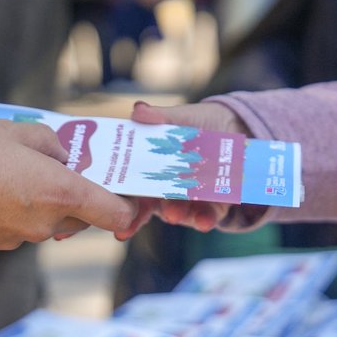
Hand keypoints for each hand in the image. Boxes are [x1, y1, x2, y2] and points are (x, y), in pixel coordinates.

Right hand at [0, 120, 139, 248]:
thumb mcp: (18, 130)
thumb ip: (52, 143)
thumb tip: (63, 156)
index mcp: (61, 194)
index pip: (115, 214)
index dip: (128, 206)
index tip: (129, 194)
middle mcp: (45, 223)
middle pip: (82, 216)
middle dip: (80, 196)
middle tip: (66, 167)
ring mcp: (18, 238)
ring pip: (49, 221)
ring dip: (46, 201)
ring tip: (20, 170)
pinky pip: (21, 225)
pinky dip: (18, 209)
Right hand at [109, 100, 246, 237]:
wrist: (238, 129)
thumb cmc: (200, 124)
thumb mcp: (181, 118)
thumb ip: (160, 117)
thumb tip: (137, 109)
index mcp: (150, 171)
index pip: (127, 190)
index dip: (113, 203)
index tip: (99, 213)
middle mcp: (166, 191)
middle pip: (146, 208)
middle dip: (135, 219)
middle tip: (126, 226)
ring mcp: (188, 201)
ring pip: (177, 213)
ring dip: (173, 215)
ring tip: (171, 214)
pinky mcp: (214, 206)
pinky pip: (207, 217)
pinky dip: (204, 220)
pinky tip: (204, 221)